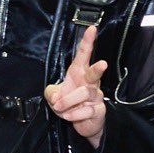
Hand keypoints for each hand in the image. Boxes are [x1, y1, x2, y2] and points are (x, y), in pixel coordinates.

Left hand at [44, 24, 109, 147]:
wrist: (81, 124)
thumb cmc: (69, 103)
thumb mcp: (53, 96)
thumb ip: (50, 93)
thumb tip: (56, 97)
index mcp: (79, 73)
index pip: (84, 54)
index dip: (88, 41)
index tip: (91, 28)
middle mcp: (90, 82)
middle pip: (94, 72)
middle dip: (98, 68)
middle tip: (103, 64)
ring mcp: (96, 95)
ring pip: (85, 93)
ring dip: (68, 100)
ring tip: (59, 106)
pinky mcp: (99, 109)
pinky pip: (87, 110)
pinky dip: (74, 114)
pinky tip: (69, 116)